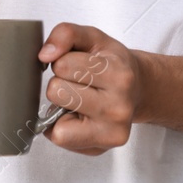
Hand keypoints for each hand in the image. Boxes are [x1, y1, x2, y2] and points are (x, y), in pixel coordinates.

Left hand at [38, 23, 142, 155]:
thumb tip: (45, 55)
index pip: (62, 65)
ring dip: (61, 107)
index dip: (63, 62)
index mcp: (120, 75)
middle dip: (61, 83)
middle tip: (81, 84)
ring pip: (56, 120)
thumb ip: (66, 33)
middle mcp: (119, 107)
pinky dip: (61, 126)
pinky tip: (78, 117)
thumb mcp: (92, 38)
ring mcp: (111, 132)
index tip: (80, 65)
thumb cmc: (112, 64)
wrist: (138, 88)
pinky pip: (59, 138)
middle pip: (56, 91)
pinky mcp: (101, 149)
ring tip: (80, 100)